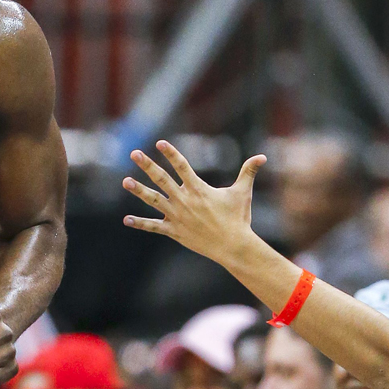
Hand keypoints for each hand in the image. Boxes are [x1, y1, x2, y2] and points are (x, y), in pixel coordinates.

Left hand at [122, 141, 265, 266]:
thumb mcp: (242, 193)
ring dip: (139, 190)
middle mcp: (184, 200)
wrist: (232, 246)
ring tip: (125, 181)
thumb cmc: (238, 219)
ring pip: (153, 200)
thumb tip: (263, 156)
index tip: (159, 143)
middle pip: (161, 178)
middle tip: (134, 153)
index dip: (171, 153)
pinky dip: (140, 223)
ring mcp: (177, 216)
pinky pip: (153, 226)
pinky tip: (127, 220)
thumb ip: (248, 172)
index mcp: (198, 188)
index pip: (182, 166)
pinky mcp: (174, 231)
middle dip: (147, 165)